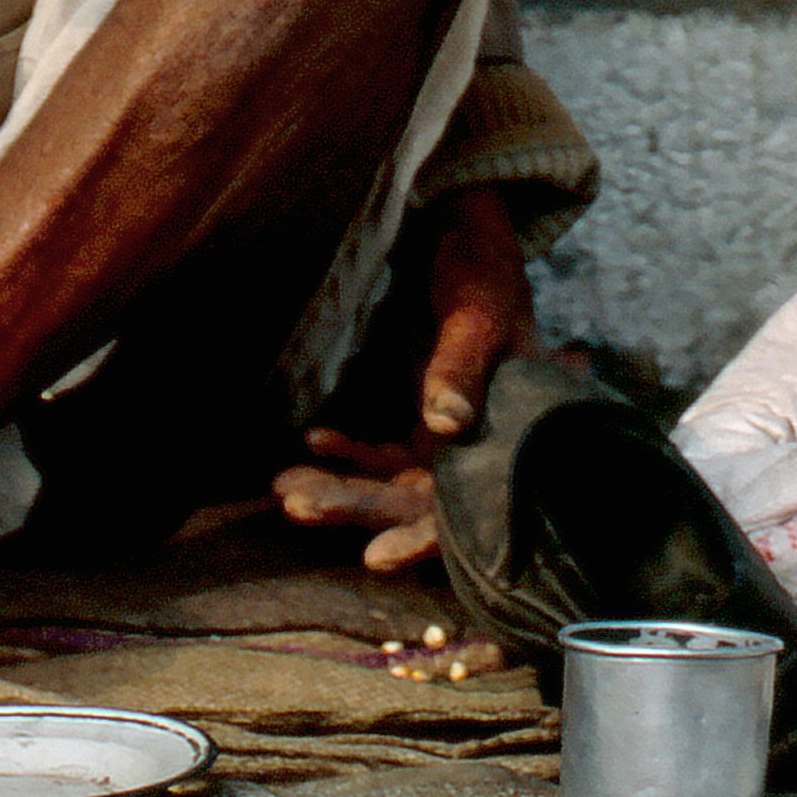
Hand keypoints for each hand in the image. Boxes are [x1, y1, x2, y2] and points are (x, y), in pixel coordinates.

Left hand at [268, 190, 538, 576]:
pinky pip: (380, 454)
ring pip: (391, 485)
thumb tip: (446, 423)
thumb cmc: (485, 273)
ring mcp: (448, 442)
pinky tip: (313, 441)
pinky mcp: (421, 424)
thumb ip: (461, 366)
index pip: (469, 510)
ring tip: (286, 490)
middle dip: (357, 510)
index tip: (374, 557)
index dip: (424, 539)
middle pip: (417, 503)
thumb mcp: (478, 314)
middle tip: (299, 505)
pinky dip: (347, 453)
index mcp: (509, 438)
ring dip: (341, 489)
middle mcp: (479, 452)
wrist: (468, 238)